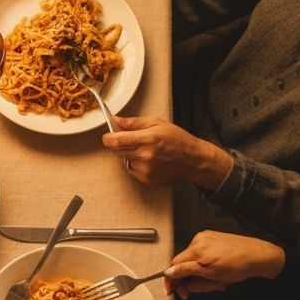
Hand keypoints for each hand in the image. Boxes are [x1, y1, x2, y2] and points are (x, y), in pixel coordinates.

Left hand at [102, 115, 233, 190]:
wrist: (192, 159)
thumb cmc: (177, 139)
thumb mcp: (157, 123)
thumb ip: (134, 123)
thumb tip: (115, 120)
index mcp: (148, 139)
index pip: (117, 141)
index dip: (108, 138)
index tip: (107, 136)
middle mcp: (145, 156)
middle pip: (117, 151)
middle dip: (117, 144)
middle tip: (128, 140)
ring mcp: (145, 169)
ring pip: (124, 160)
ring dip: (128, 155)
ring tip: (145, 150)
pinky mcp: (146, 179)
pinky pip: (132, 170)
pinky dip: (135, 164)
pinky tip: (149, 160)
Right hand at [164, 230, 284, 298]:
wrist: (260, 256)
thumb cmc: (238, 266)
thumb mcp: (210, 274)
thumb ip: (186, 271)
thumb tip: (168, 272)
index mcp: (196, 249)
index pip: (174, 266)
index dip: (173, 281)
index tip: (175, 292)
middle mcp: (198, 240)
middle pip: (184, 264)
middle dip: (193, 279)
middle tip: (205, 288)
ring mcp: (207, 237)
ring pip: (195, 262)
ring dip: (202, 275)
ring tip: (217, 282)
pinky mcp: (215, 238)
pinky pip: (203, 255)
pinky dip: (208, 267)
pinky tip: (218, 273)